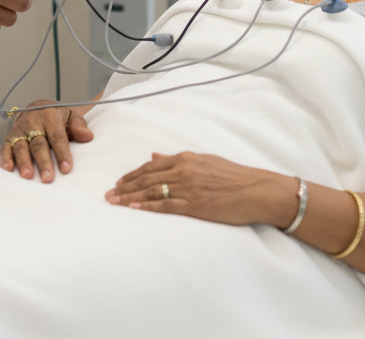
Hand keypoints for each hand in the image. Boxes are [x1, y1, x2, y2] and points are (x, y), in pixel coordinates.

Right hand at [0, 99, 93, 181]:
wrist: (38, 108)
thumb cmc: (57, 118)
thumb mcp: (71, 117)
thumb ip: (79, 127)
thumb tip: (88, 136)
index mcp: (50, 116)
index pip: (57, 137)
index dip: (62, 153)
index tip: (66, 169)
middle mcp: (33, 122)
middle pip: (39, 144)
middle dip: (43, 162)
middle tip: (47, 178)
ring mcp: (20, 130)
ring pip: (21, 147)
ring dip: (24, 162)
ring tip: (28, 176)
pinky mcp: (9, 137)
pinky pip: (5, 147)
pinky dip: (5, 158)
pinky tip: (8, 169)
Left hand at [105, 152, 286, 226]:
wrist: (256, 190)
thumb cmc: (233, 176)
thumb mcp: (205, 161)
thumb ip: (178, 159)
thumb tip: (155, 155)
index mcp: (186, 158)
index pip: (152, 166)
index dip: (133, 174)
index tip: (119, 182)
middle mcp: (184, 170)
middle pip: (147, 178)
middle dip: (125, 186)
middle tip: (108, 194)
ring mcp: (189, 187)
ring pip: (152, 191)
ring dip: (130, 197)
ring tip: (114, 202)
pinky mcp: (195, 205)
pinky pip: (165, 205)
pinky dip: (147, 206)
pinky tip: (134, 208)